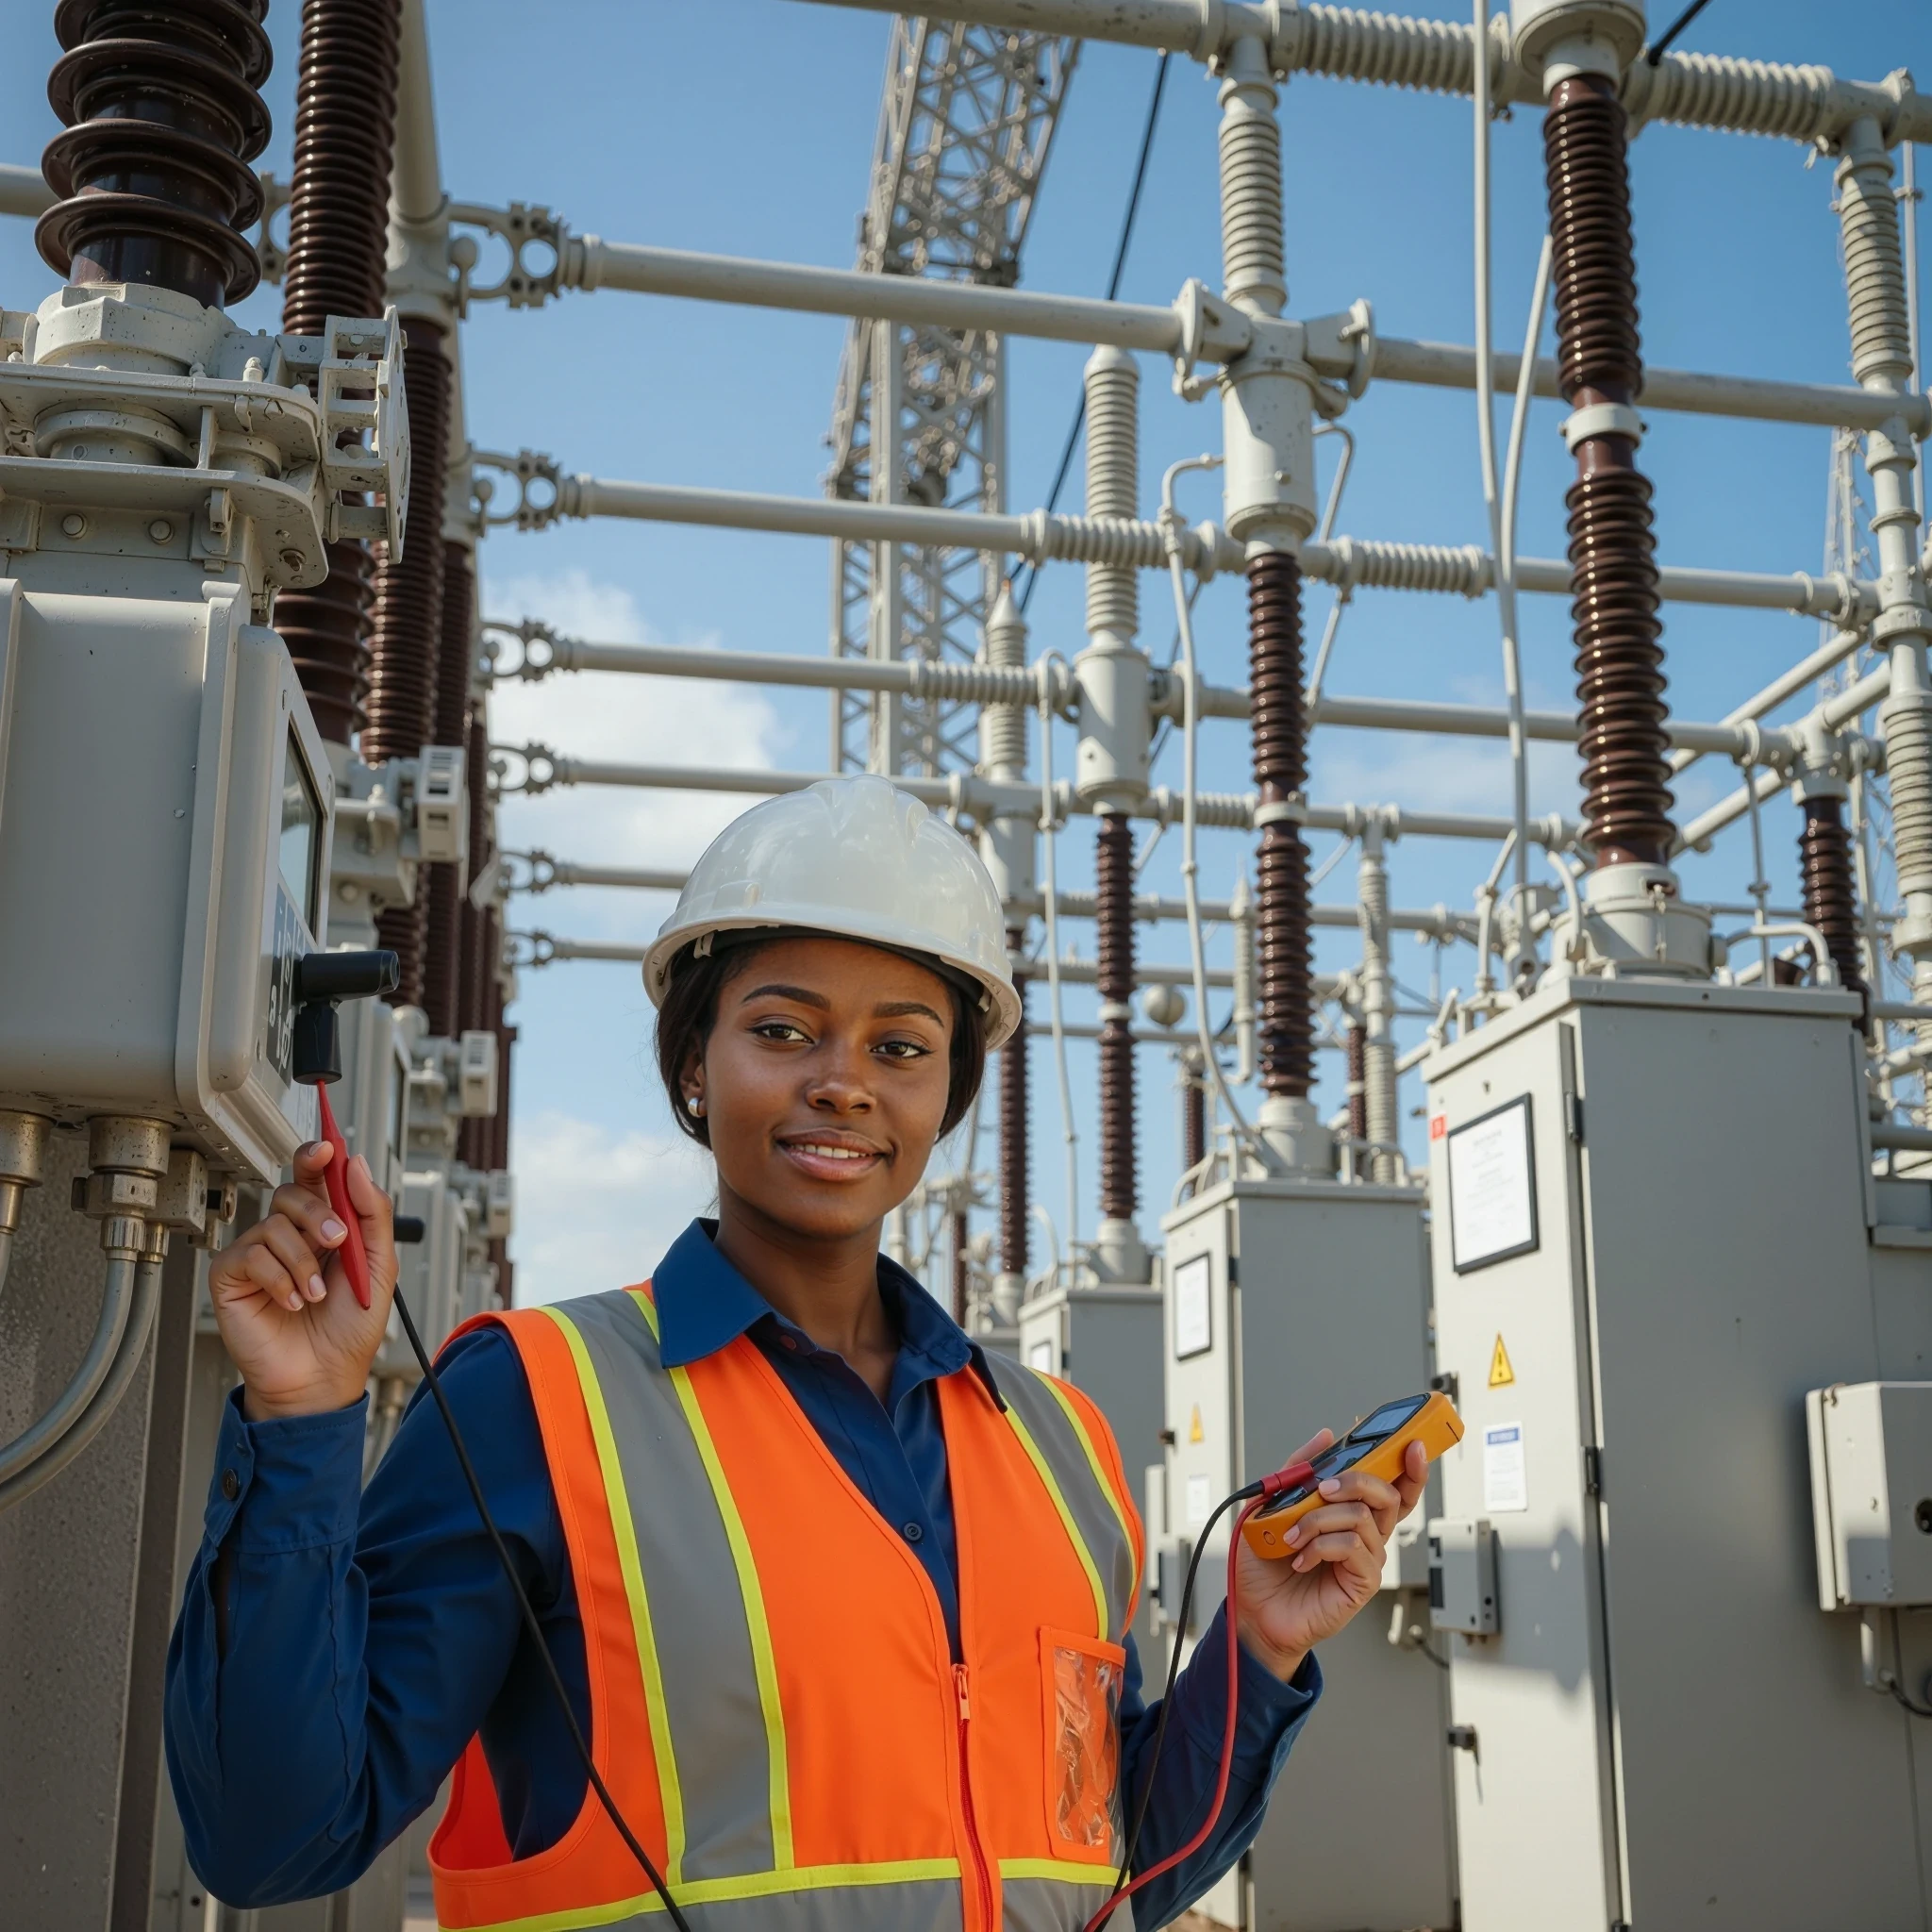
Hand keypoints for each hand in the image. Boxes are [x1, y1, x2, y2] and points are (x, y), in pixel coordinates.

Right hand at [207, 1141, 397, 1421]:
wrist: (324, 1377)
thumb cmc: (349, 1328)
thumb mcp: (379, 1266)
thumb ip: (373, 1213)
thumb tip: (356, 1164)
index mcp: (324, 1226)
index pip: (315, 1177)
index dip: (316, 1156)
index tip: (326, 1148)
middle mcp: (289, 1234)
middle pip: (292, 1192)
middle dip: (320, 1214)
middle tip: (338, 1243)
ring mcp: (258, 1253)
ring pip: (274, 1225)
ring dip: (304, 1262)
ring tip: (316, 1294)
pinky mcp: (232, 1277)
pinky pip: (251, 1255)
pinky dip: (280, 1280)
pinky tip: (293, 1303)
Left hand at [1232, 1433, 1428, 1680]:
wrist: (1255, 1610)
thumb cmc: (1266, 1563)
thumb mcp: (1271, 1504)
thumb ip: (1298, 1469)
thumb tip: (1325, 1435)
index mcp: (1350, 1512)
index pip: (1390, 1485)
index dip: (1408, 1465)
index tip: (1410, 1442)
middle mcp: (1365, 1534)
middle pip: (1387, 1495)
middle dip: (1356, 1480)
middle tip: (1322, 1488)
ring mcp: (1366, 1558)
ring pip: (1361, 1517)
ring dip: (1318, 1519)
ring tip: (1292, 1536)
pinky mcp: (1363, 1581)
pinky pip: (1352, 1546)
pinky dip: (1320, 1545)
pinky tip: (1302, 1558)